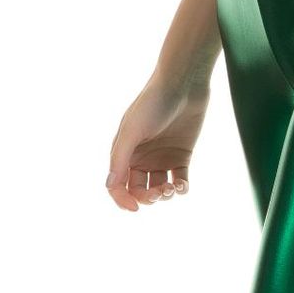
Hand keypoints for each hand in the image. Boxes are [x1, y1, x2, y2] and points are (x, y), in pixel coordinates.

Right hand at [106, 74, 210, 210]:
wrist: (183, 83)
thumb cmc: (152, 103)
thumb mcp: (132, 130)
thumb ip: (120, 158)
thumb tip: (110, 186)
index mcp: (124, 152)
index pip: (118, 185)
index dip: (123, 200)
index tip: (135, 208)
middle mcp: (141, 157)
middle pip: (139, 190)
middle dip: (147, 198)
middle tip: (159, 193)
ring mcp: (162, 157)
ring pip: (159, 188)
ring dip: (164, 195)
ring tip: (172, 187)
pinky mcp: (182, 155)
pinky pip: (179, 180)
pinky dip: (180, 188)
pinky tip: (181, 184)